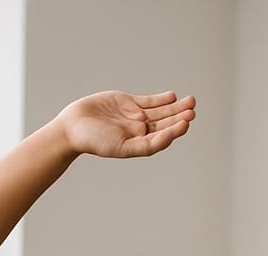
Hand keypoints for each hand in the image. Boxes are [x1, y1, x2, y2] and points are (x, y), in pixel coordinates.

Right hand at [55, 90, 194, 158]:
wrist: (74, 126)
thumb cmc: (95, 141)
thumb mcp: (121, 147)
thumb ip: (144, 145)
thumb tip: (166, 139)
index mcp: (139, 145)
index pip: (162, 138)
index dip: (175, 131)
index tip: (185, 123)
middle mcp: (139, 131)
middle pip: (165, 124)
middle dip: (179, 117)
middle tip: (193, 111)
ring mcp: (134, 116)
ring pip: (160, 112)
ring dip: (175, 108)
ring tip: (190, 102)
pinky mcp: (128, 103)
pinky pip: (149, 102)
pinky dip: (161, 100)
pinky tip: (172, 97)